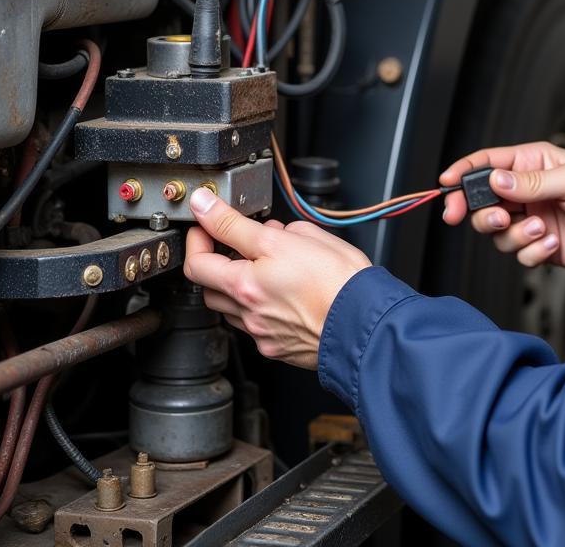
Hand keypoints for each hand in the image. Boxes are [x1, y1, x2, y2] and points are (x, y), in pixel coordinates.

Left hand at [183, 187, 371, 368]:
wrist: (366, 323)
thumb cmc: (342, 281)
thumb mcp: (296, 236)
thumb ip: (254, 225)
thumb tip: (232, 216)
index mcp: (248, 281)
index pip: (198, 258)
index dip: (199, 234)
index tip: (205, 221)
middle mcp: (248, 310)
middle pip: (206, 285)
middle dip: (213, 260)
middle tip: (229, 241)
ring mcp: (259, 331)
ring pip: (227, 306)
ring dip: (232, 284)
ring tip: (257, 266)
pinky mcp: (272, 347)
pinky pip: (250, 323)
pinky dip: (254, 304)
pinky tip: (275, 290)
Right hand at [440, 142, 564, 270]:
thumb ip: (531, 183)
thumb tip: (496, 180)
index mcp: (532, 163)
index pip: (487, 163)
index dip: (464, 172)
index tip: (446, 184)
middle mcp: (527, 191)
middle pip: (483, 201)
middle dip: (480, 212)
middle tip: (493, 218)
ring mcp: (532, 219)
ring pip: (497, 232)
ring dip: (515, 235)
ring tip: (541, 229)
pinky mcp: (541, 246)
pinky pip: (519, 254)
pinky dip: (532, 252)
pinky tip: (553, 244)